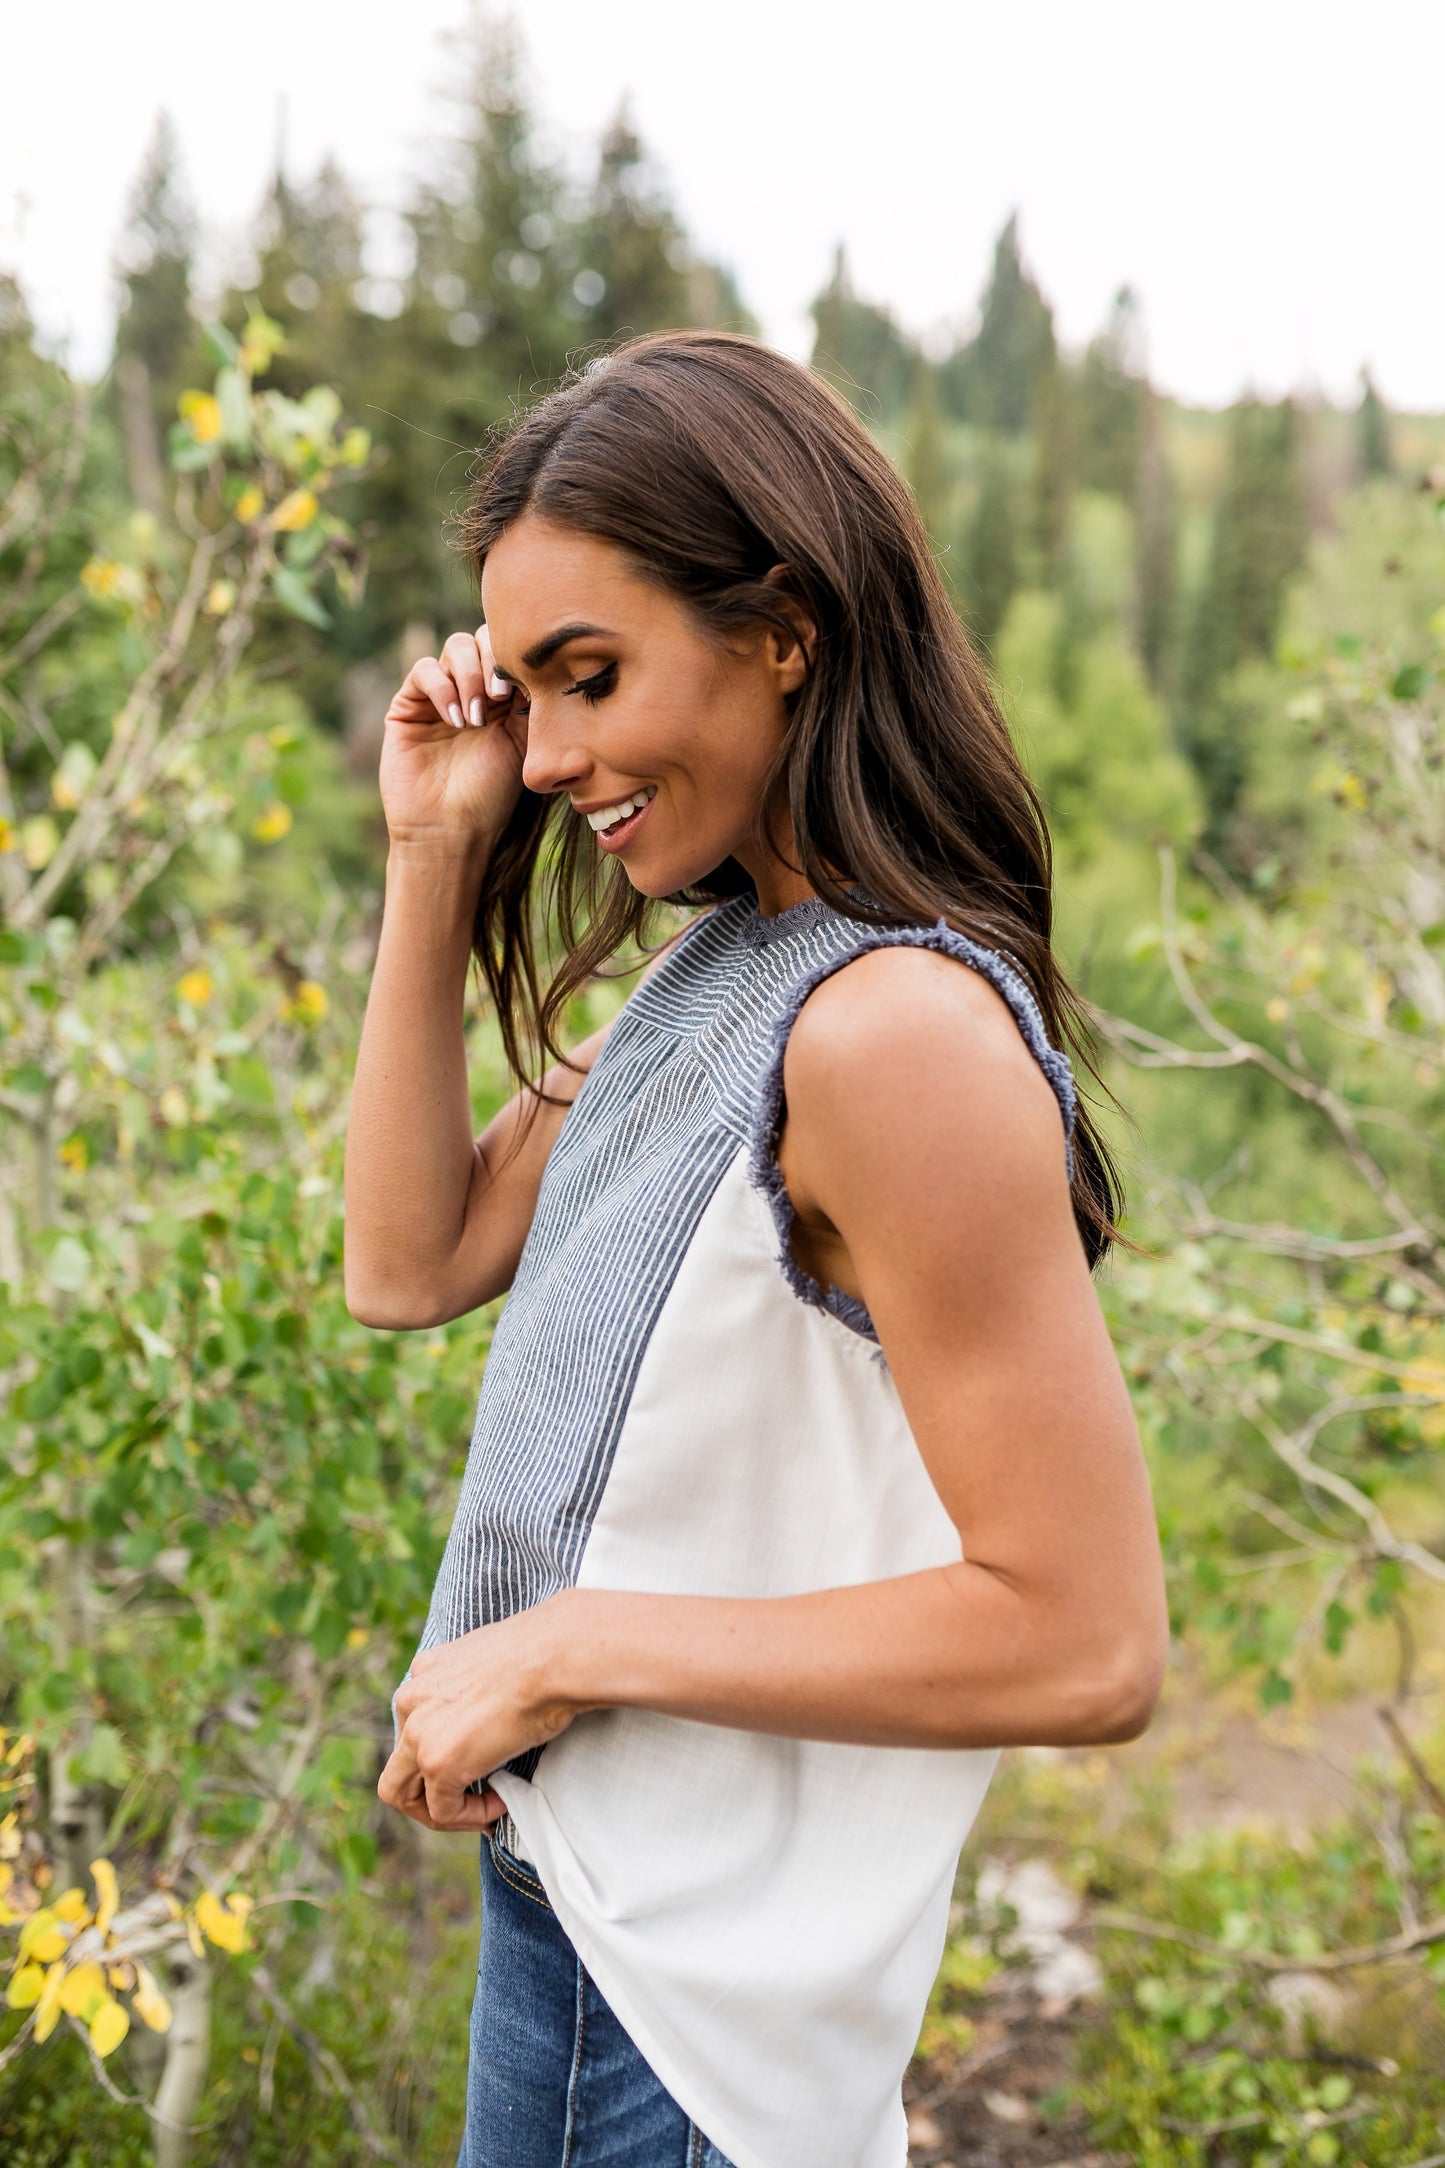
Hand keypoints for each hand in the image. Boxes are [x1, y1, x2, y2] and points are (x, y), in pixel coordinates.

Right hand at [378, 624, 529, 856]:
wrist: (452, 829)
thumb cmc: (492, 795)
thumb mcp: (523, 743)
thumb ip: (530, 699)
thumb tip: (540, 662)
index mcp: (503, 696)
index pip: (510, 650)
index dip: (518, 657)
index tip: (526, 687)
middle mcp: (471, 689)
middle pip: (482, 638)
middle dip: (494, 660)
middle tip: (501, 696)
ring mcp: (439, 694)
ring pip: (455, 647)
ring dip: (470, 675)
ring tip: (478, 718)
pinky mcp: (409, 705)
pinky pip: (425, 671)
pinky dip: (443, 688)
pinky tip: (456, 720)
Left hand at [378, 1597, 578, 1832]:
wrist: (554, 1659)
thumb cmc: (543, 1657)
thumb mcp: (493, 1664)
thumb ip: (474, 1690)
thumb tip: (488, 1718)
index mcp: (425, 1672)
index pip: (415, 1726)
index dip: (442, 1753)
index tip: (478, 1765)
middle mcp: (411, 1700)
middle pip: (397, 1762)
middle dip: (428, 1791)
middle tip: (467, 1799)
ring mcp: (419, 1734)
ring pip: (401, 1794)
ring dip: (440, 1811)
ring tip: (480, 1810)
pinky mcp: (438, 1763)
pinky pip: (442, 1811)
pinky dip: (471, 1816)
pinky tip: (501, 1802)